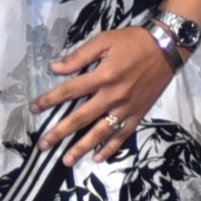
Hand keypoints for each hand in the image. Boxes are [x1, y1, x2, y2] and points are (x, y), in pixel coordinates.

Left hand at [36, 26, 180, 166]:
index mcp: (103, 76)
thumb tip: (55, 67)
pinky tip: (97, 158)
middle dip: (60, 132)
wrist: (167, 48)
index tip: (34, 108)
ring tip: (66, 160)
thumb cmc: (133, 42)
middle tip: (43, 145)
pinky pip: (122, 135)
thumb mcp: (105, 40)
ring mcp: (126, 108)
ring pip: (100, 132)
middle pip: (81, 117)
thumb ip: (80, 56)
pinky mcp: (138, 114)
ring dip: (82, 147)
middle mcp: (113, 96)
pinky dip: (110, 148)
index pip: (70, 91)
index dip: (50, 100)